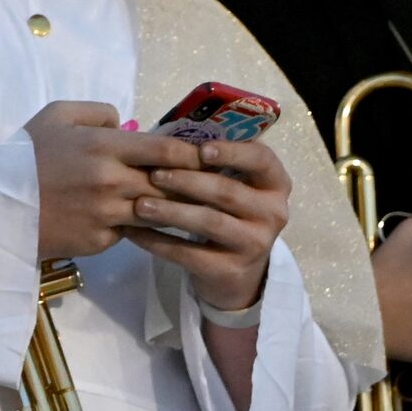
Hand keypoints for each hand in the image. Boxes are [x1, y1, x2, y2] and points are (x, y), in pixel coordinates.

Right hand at [27, 100, 196, 260]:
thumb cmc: (27, 155)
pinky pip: (131, 232)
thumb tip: (129, 125)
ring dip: (173, 209)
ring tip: (192, 206)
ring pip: (157, 212)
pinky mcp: (99, 242)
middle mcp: (110, 181)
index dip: (193, 153)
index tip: (208, 156)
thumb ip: (99, 112)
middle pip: (170, 184)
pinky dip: (139, 226)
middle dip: (192, 184)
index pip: (166, 150)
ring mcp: (106, 215)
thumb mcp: (57, 115)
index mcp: (103, 146)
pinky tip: (149, 223)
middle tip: (211, 183)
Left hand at [125, 137, 290, 311]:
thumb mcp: (236, 187)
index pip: (261, 160)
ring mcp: (254, 244)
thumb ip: (216, 164)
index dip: (232, 153)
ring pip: (208, 222)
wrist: (237, 274)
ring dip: (170, 211)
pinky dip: (158, 242)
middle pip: (227, 192)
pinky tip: (135, 233)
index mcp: (276, 184)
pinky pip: (189, 254)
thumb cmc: (229, 215)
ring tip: (139, 205)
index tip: (201, 148)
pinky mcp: (230, 271)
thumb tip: (170, 136)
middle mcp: (273, 213)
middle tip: (153, 174)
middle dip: (187, 181)